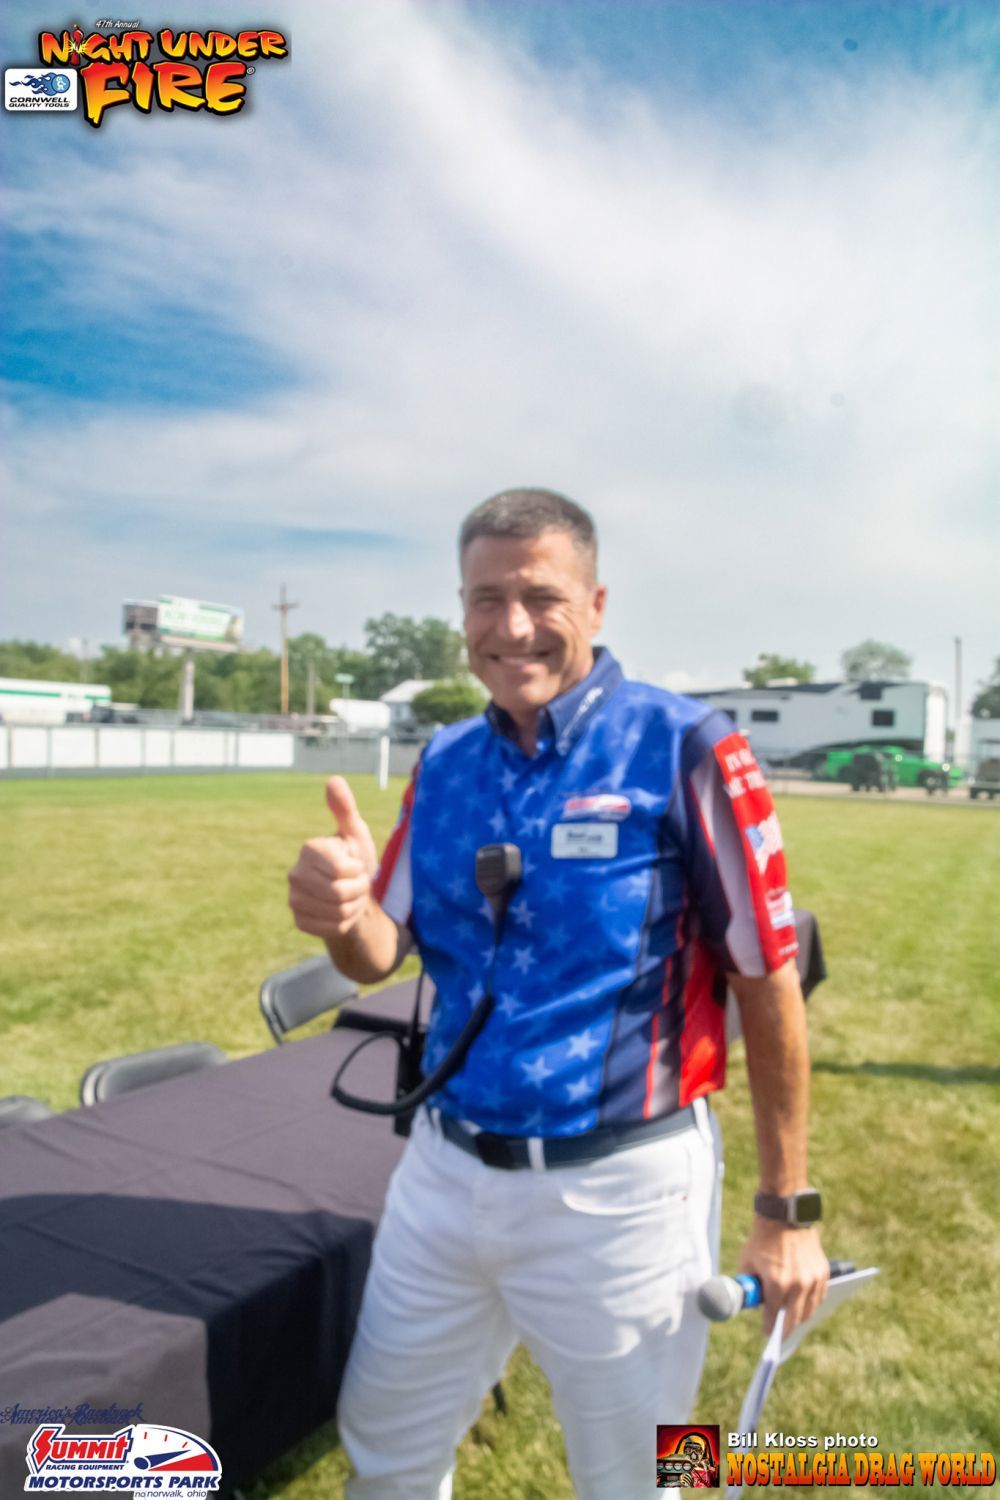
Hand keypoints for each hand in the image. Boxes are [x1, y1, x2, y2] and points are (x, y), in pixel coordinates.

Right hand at [288, 777, 378, 938]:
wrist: (355, 896)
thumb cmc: (356, 860)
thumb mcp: (356, 834)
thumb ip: (345, 809)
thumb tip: (334, 779)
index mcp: (309, 848)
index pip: (342, 869)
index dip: (357, 870)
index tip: (356, 865)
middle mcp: (295, 873)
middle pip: (339, 892)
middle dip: (358, 890)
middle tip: (356, 884)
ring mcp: (294, 899)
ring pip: (337, 912)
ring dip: (353, 906)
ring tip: (350, 897)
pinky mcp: (299, 921)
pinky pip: (330, 928)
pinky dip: (344, 923)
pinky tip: (342, 913)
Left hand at [738, 1218, 827, 1336]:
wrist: (784, 1216)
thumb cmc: (762, 1239)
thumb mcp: (747, 1262)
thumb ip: (749, 1285)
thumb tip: (751, 1302)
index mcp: (777, 1284)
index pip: (772, 1317)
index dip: (768, 1328)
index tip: (766, 1334)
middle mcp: (798, 1285)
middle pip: (793, 1320)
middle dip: (784, 1329)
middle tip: (779, 1333)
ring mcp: (813, 1279)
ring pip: (808, 1311)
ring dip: (799, 1318)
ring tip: (790, 1319)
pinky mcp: (823, 1272)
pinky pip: (819, 1297)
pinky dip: (811, 1304)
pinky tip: (803, 1305)